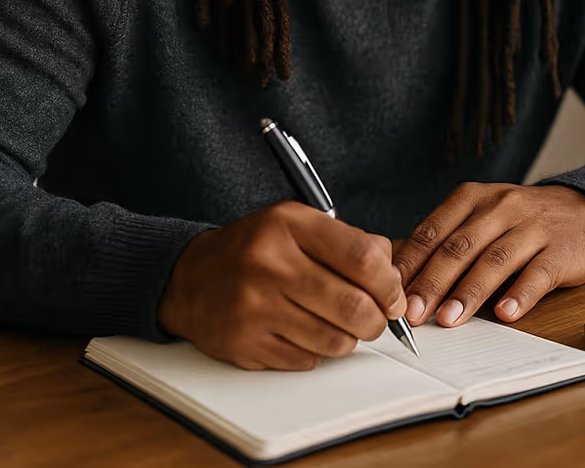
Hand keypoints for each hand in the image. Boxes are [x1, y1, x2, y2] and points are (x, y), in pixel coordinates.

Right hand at [157, 201, 405, 370]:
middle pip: (353, 306)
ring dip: (350, 338)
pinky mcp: (245, 344)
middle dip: (377, 320)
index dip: (389, 283)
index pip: (361, 258)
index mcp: (288, 225)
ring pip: (334, 340)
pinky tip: (307, 332)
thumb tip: (392, 274)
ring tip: (342, 325)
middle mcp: (270, 265)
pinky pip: (306, 360)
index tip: (395, 296)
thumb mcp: (298, 222)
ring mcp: (255, 308)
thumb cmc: (256, 248)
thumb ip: (348, 240)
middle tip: (377, 319)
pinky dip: (318, 352)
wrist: (189, 277)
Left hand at [393, 184, 584, 328]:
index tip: (391, 291)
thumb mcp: (481, 215)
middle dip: (433, 282)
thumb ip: (447, 240)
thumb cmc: (520, 220)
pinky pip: (537, 273)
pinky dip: (520, 295)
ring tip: (450, 319)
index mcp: (473, 197)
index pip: (434, 230)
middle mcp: (501, 207)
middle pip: (460, 246)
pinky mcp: (560, 250)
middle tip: (414, 313)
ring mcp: (532, 227)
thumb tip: (400, 274)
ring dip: (470, 292)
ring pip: (495, 260)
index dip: (411, 263)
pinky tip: (505, 314)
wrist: (583, 210)